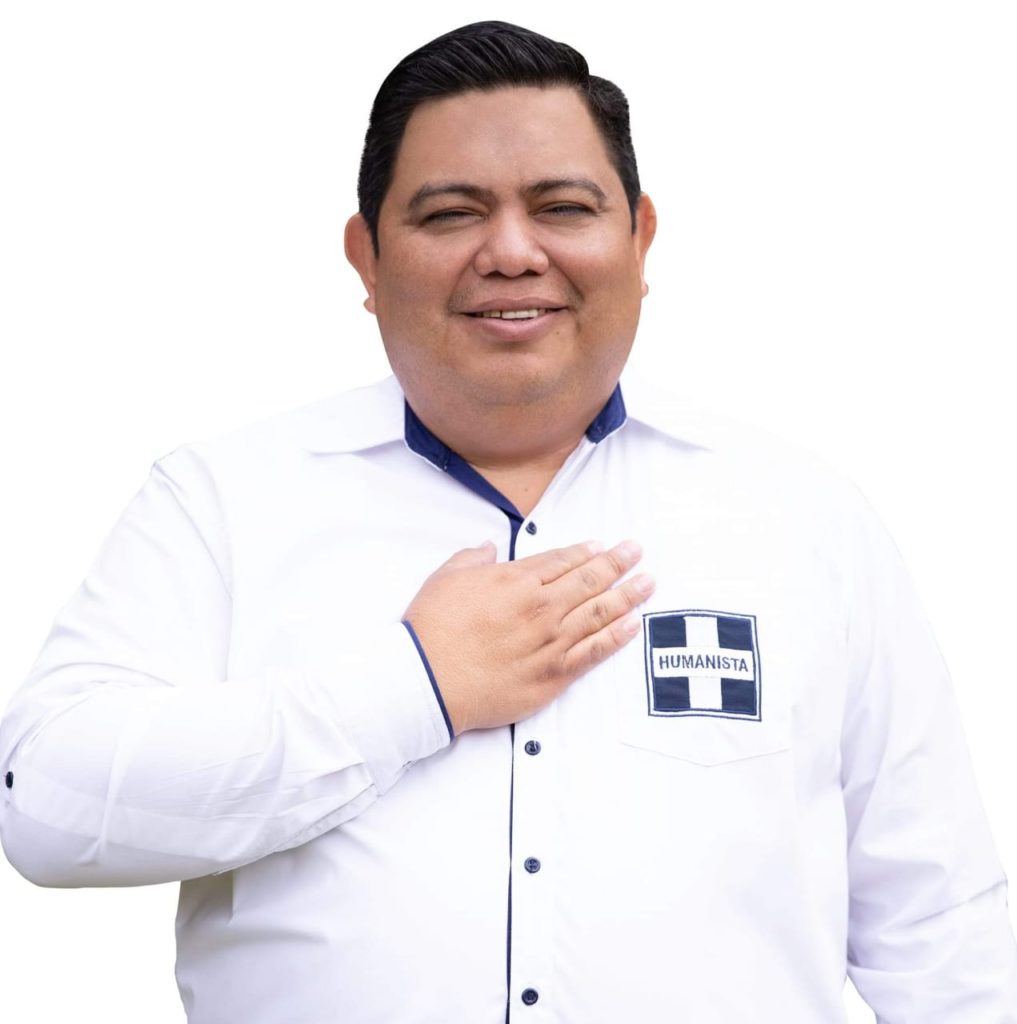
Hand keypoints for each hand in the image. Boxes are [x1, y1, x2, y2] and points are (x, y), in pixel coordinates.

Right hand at [404, 539, 653, 733]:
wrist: (429, 682)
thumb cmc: (433, 630)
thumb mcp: (445, 579)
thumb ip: (472, 558)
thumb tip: (488, 547)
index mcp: (516, 581)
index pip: (561, 560)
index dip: (584, 552)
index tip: (601, 546)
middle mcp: (541, 607)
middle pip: (590, 580)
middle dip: (617, 562)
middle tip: (636, 551)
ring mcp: (552, 642)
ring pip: (600, 612)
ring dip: (628, 595)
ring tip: (648, 582)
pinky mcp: (555, 674)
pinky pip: (595, 651)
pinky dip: (618, 637)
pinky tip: (633, 624)